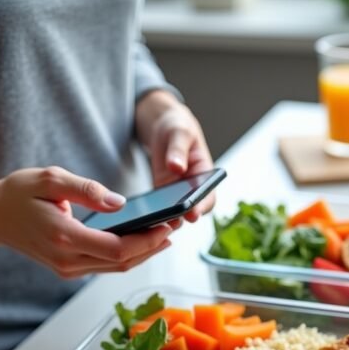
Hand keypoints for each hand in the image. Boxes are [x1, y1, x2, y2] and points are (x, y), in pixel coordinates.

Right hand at [0, 167, 172, 277]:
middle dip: (153, 247)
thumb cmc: (18, 193)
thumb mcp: (50, 179)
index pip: (117, 249)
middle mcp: (67, 260)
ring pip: (116, 268)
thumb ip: (87, 190)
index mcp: (64, 237)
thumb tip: (121, 203)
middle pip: (122, 263)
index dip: (147, 241)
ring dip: (144, 254)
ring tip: (166, 234)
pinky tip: (143, 240)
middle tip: (176, 227)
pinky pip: (105, 266)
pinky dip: (127, 255)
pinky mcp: (69, 268)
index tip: (168, 226)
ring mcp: (68, 268)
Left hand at [135, 90, 215, 221]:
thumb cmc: (177, 126)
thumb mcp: (178, 132)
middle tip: (170, 223)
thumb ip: (178, 149)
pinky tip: (140, 218)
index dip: (202, 207)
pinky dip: (152, 215)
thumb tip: (177, 167)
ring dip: (164, 220)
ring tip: (152, 223)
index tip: (193, 214)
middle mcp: (193, 188)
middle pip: (191, 211)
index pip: (208, 197)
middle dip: (181, 219)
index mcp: (204, 174)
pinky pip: (159, 210)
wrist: (163, 127)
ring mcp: (177, 194)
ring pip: (174, 214)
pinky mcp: (161, 196)